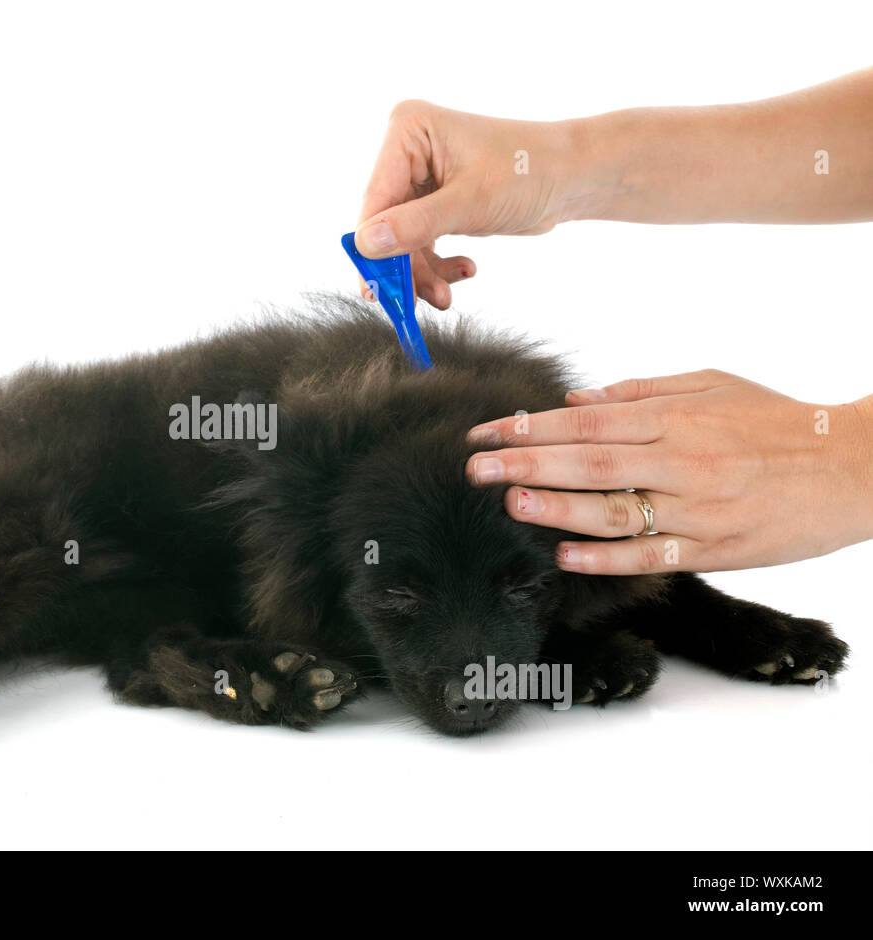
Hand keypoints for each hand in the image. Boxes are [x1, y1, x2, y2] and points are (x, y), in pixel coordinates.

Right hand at [355, 100, 586, 307]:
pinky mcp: (433, 201)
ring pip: (401, 240)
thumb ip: (415, 225)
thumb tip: (366, 245)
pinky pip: (420, 242)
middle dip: (403, 266)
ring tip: (445, 297)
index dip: (374, 248)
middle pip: (384, 224)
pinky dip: (437, 265)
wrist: (572, 177)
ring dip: (422, 273)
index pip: (375, 199)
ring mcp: (419, 177)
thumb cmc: (529, 172)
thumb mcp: (470, 202)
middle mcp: (407, 151)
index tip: (377, 291)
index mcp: (408, 131)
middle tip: (412, 303)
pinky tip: (464, 271)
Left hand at [462, 370, 872, 573]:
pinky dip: (608, 558)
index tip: (485, 431)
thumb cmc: (774, 421)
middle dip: (525, 463)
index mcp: (675, 418)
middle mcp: (682, 460)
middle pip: (589, 462)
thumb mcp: (711, 385)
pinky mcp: (716, 548)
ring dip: (558, 509)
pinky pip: (653, 557)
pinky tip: (565, 556)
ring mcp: (698, 508)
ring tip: (510, 504)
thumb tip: (574, 399)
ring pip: (615, 511)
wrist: (853, 466)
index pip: (586, 422)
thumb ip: (640, 393)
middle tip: (474, 468)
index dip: (530, 426)